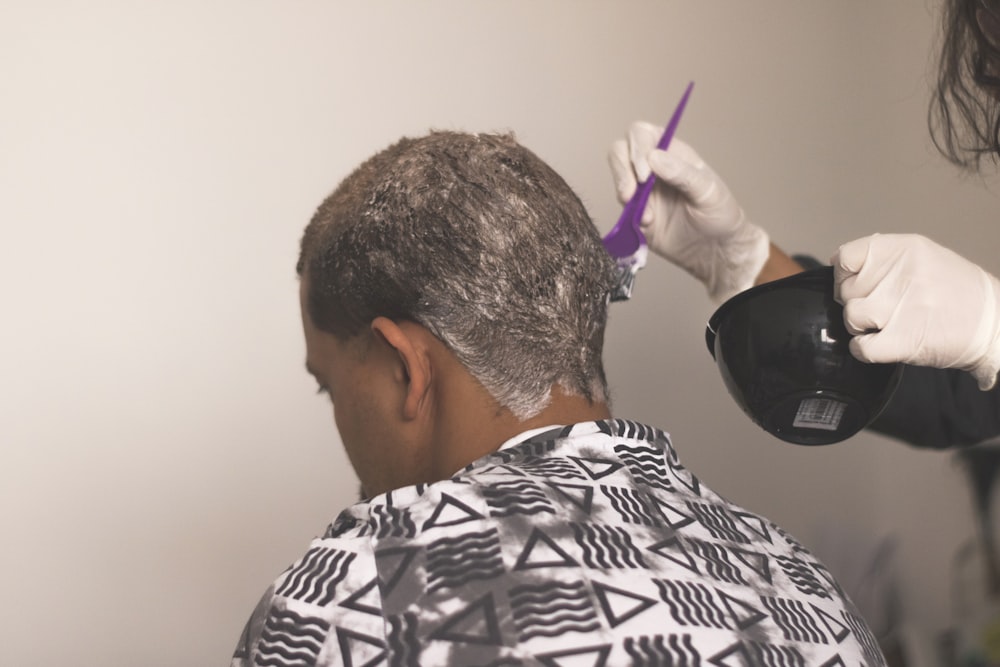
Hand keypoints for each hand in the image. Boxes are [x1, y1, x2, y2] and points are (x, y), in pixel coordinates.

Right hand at [608, 122, 769, 302]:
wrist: (716, 252)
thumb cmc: (720, 216)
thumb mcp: (708, 191)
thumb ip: (682, 173)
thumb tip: (654, 157)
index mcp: (672, 153)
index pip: (642, 135)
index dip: (637, 150)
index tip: (644, 176)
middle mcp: (653, 168)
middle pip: (620, 151)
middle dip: (621, 170)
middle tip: (631, 194)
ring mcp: (642, 191)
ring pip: (617, 178)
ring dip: (624, 193)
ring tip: (645, 214)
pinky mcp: (634, 214)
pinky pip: (619, 209)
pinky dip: (627, 215)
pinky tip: (647, 224)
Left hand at [832, 233, 999, 389]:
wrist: (995, 322)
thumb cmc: (956, 292)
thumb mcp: (924, 259)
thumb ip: (884, 259)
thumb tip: (838, 262)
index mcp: (905, 249)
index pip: (846, 256)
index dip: (844, 275)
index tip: (856, 284)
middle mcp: (902, 274)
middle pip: (846, 291)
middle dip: (856, 302)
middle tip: (881, 308)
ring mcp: (902, 306)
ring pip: (851, 317)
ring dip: (861, 326)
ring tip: (885, 325)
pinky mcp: (905, 339)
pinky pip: (861, 346)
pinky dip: (863, 349)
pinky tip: (879, 344)